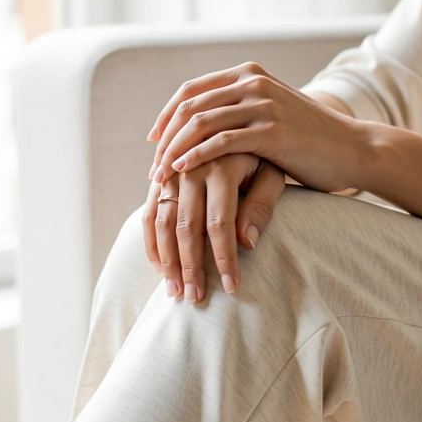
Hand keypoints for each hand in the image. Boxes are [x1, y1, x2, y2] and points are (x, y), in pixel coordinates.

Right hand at [142, 151, 286, 302]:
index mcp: (223, 165)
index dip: (225, 258)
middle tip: (195, 299)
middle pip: (187, 227)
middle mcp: (192, 167)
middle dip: (191, 267)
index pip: (220, 223)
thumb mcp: (272, 172)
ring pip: (163, 223)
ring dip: (167, 261)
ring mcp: (171, 172)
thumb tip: (247, 242)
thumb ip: (262, 205)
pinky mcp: (159, 178)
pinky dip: (151, 243)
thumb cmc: (262, 155)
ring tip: (175, 291)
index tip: (232, 288)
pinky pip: (149, 213)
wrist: (233, 121)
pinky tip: (159, 268)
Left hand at [146, 62, 363, 192]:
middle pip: (190, 106)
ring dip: (174, 150)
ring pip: (201, 123)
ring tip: (160, 176)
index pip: (192, 90)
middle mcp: (254, 82)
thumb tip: (202, 127)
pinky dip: (196, 156)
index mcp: (250, 74)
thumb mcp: (271, 115)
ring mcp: (263, 104)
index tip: (153, 141)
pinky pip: (221, 141)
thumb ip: (241, 112)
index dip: (166, 115)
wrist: (354, 150)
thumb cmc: (311, 142)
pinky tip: (182, 171)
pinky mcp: (272, 130)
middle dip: (165, 137)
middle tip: (152, 166)